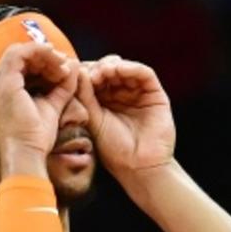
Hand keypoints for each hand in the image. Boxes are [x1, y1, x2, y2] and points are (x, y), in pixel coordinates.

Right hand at [0, 42, 79, 174]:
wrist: (27, 155)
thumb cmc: (35, 139)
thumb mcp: (50, 107)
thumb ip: (61, 87)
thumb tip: (74, 65)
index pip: (18, 67)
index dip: (41, 64)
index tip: (62, 71)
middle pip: (18, 57)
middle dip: (44, 58)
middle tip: (64, 66)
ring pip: (20, 52)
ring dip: (45, 56)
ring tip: (63, 67)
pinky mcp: (4, 82)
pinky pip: (22, 54)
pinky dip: (42, 54)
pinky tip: (58, 63)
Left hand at [78, 56, 175, 187]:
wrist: (138, 166)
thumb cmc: (114, 149)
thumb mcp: (93, 119)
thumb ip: (85, 96)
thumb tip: (77, 70)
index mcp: (104, 100)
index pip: (94, 77)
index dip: (85, 72)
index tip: (75, 73)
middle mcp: (121, 94)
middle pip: (110, 69)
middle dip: (99, 67)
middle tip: (90, 72)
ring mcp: (138, 92)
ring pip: (126, 68)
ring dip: (113, 66)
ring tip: (103, 71)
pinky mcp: (155, 93)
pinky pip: (144, 73)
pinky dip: (131, 67)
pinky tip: (119, 70)